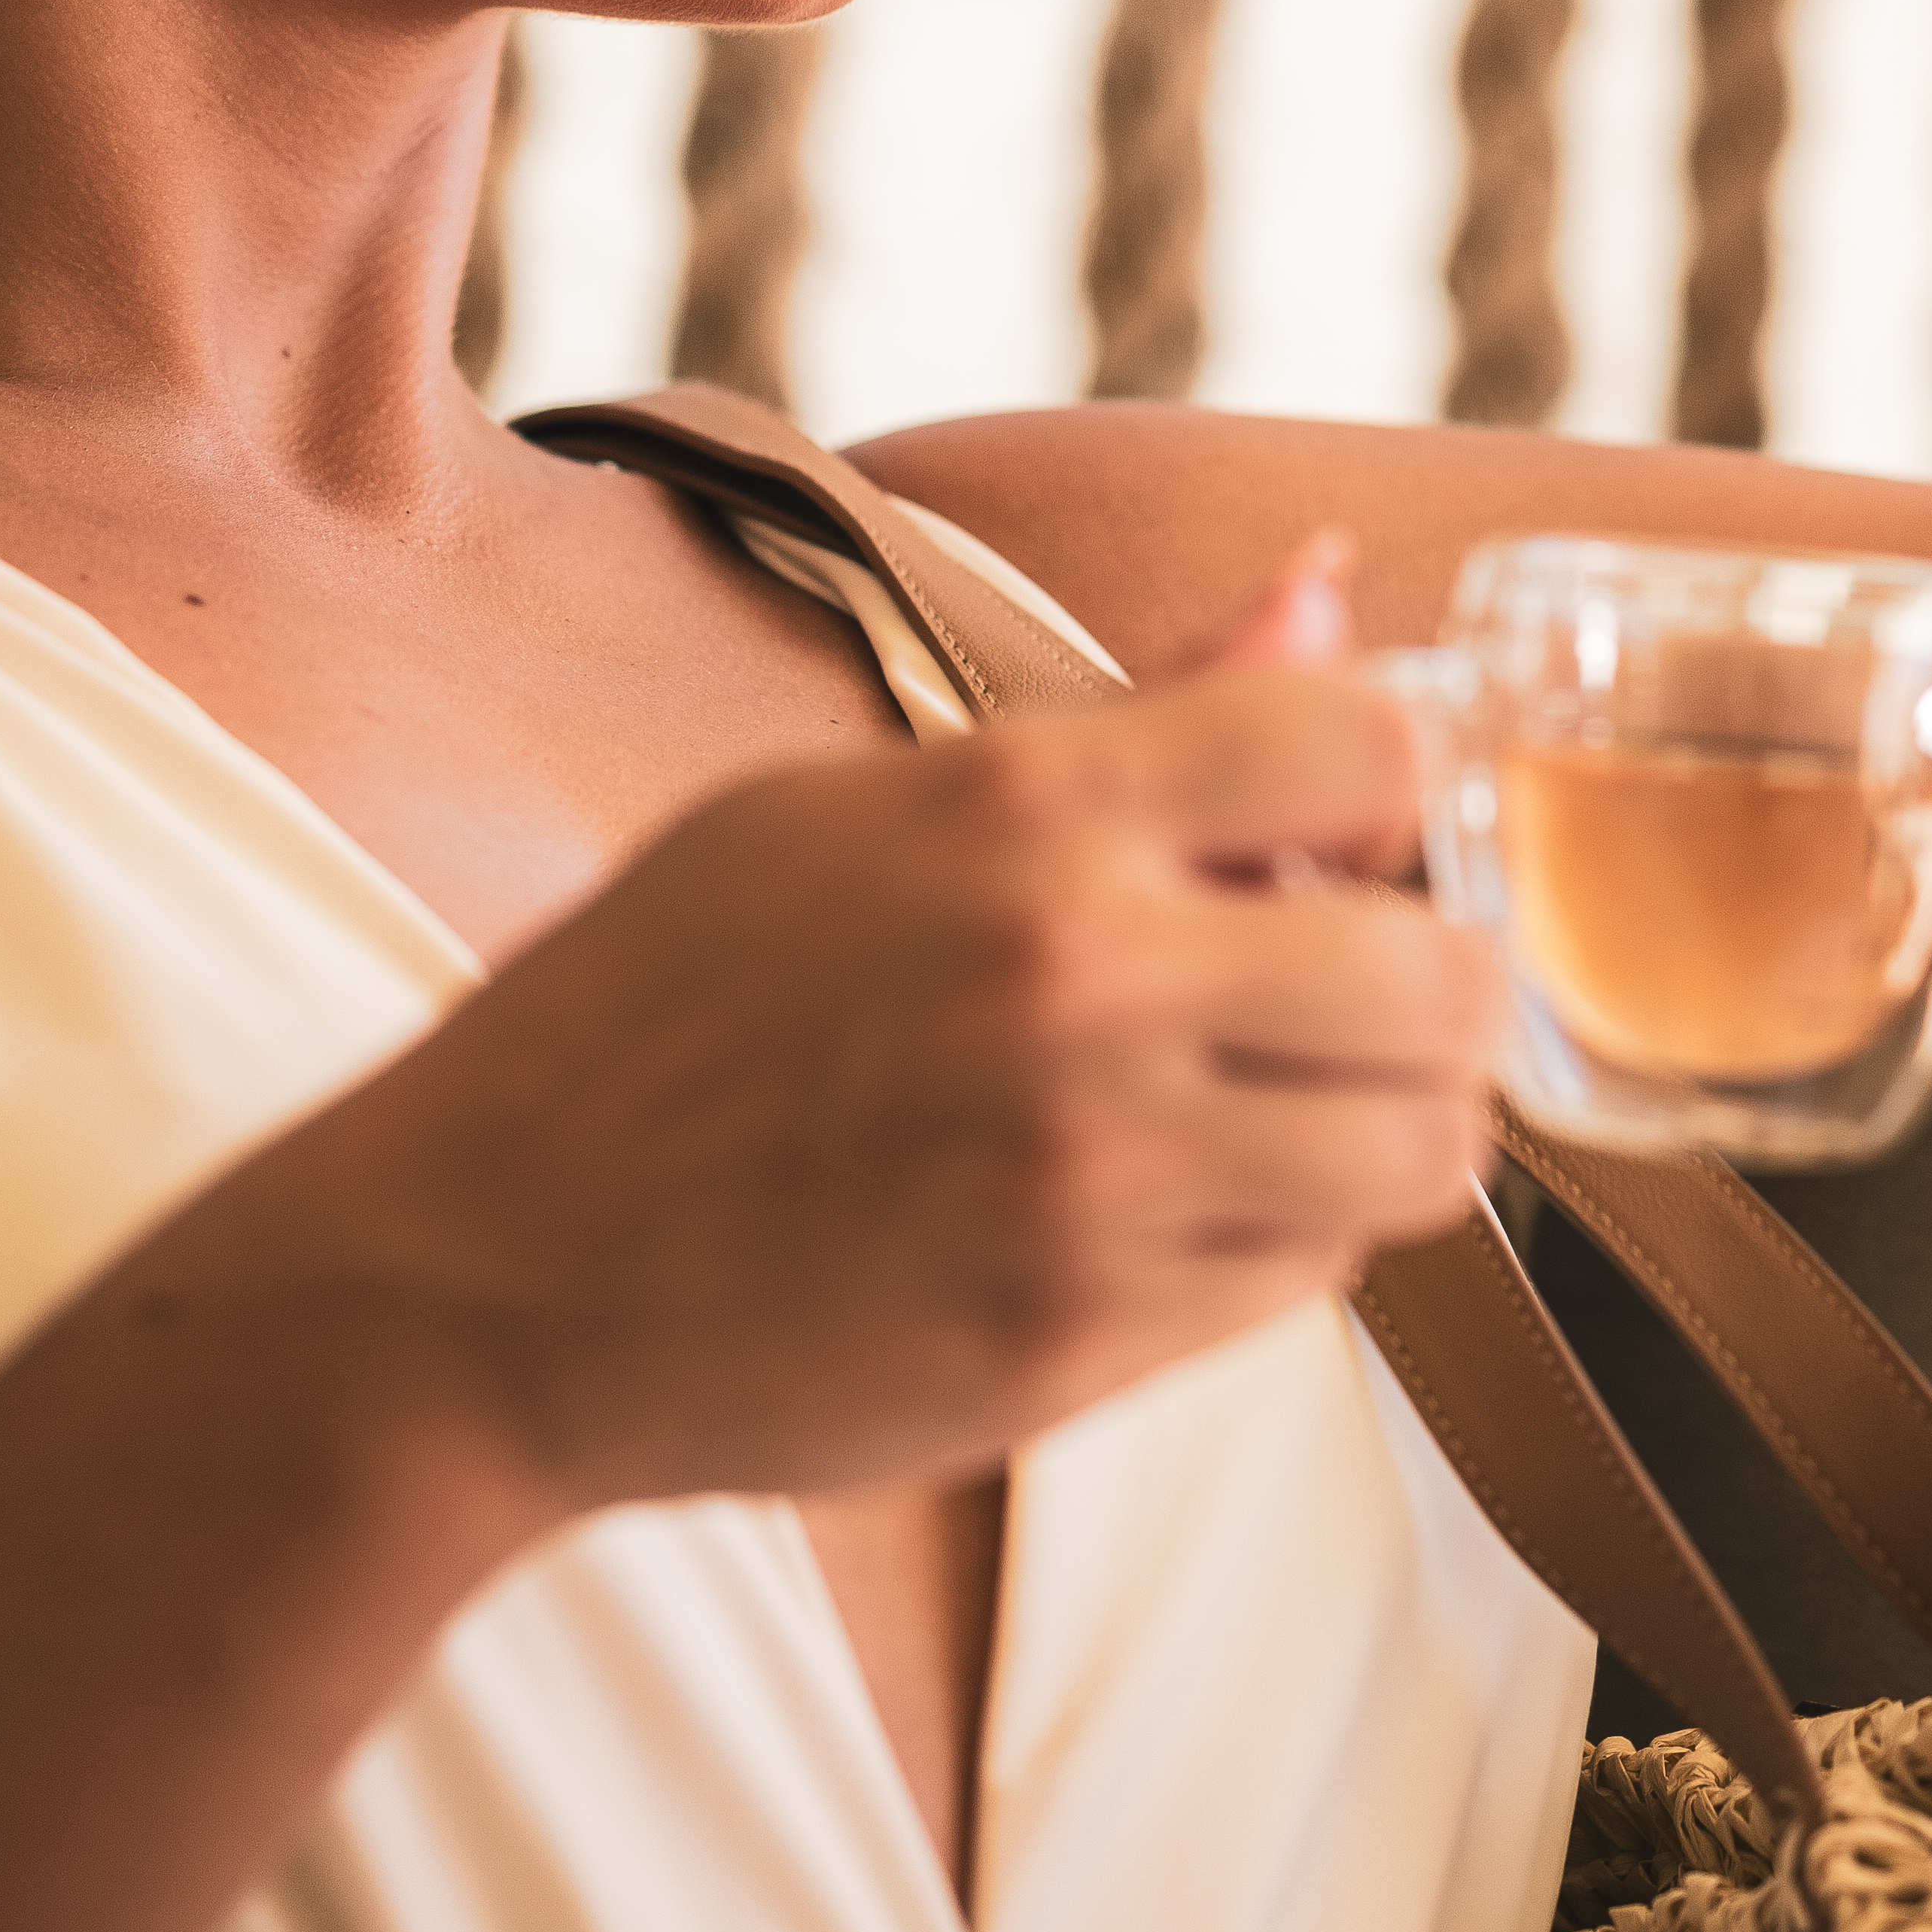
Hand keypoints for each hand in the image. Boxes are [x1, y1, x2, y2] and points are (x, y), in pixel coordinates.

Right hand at [288, 562, 1504, 1516]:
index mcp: (1017, 811)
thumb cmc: (652, 1014)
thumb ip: (1130, 717)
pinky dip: (1275, 1245)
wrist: (481, 1267)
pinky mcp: (1081, 1340)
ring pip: (1416, 1153)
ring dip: (1378, 1127)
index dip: (1400, 784)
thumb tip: (1330, 592)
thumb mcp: (853, 811)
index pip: (1372, 740)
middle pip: (1449, 978)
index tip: (1360, 827)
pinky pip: (1303, 1285)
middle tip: (1350, 993)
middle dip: (1430, 983)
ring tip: (1271, 1106)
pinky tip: (1162, 1205)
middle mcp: (1079, 982)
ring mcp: (1090, 1176)